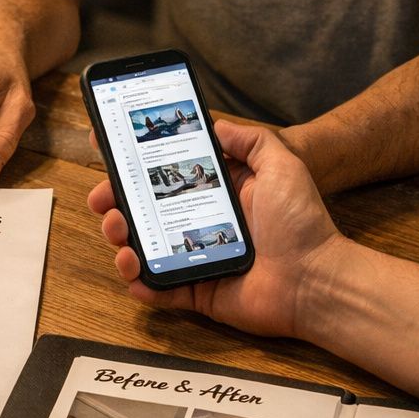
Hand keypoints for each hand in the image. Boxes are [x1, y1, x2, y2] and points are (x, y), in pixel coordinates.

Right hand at [89, 121, 348, 338]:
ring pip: (143, 248)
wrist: (316, 280)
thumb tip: (217, 125)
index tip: (107, 149)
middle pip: (144, 211)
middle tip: (102, 199)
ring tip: (118, 230)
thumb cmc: (302, 223)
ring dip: (120, 238)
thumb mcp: (283, 166)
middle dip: (115, 202)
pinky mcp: (195, 292)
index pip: (168, 175)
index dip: (136, 165)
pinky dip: (138, 281)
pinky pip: (157, 288)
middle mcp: (200, 225)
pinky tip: (132, 266)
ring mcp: (194, 260)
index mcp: (216, 195)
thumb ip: (252, 141)